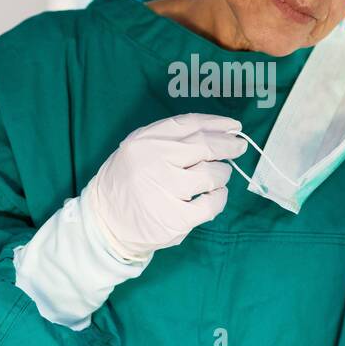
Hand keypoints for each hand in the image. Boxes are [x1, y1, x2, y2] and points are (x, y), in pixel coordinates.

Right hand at [89, 113, 245, 260]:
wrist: (105, 221)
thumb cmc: (129, 180)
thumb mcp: (139, 148)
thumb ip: (173, 137)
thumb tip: (223, 128)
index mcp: (145, 142)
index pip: (190, 124)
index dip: (217, 123)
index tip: (234, 126)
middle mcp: (154, 163)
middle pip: (205, 147)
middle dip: (229, 146)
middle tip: (238, 147)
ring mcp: (165, 192)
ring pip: (212, 175)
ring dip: (222, 173)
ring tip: (217, 175)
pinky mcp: (175, 219)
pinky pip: (212, 204)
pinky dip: (219, 197)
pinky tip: (215, 195)